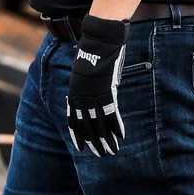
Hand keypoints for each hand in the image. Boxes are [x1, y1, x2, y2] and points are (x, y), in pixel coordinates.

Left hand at [67, 16, 128, 155]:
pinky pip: (112, 112)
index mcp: (74, 92)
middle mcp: (82, 95)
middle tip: (99, 154)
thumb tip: (95, 100)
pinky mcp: (107, 90)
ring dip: (106, 139)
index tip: (80, 147)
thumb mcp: (86, 75)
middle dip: (92, 142)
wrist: (99, 40)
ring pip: (99, 122)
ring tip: (111, 151)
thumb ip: (88, 89)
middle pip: (86, 125)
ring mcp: (94, 94)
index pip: (73, 119)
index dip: (76, 134)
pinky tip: (120, 136)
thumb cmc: (94, 55)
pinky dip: (116, 125)